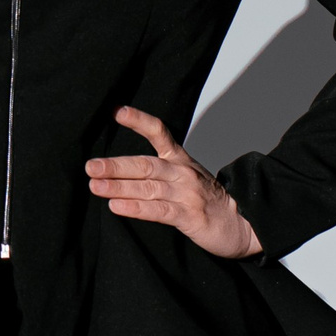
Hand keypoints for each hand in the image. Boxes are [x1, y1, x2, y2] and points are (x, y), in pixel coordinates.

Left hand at [85, 105, 262, 258]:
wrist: (244, 223)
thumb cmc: (210, 202)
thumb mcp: (187, 178)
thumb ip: (160, 172)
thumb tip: (122, 171)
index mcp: (181, 160)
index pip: (160, 133)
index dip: (139, 121)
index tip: (118, 111)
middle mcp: (183, 173)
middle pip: (145, 165)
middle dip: (115, 165)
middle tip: (91, 166)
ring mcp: (187, 194)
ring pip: (148, 187)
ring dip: (119, 186)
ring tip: (95, 186)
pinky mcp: (190, 217)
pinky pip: (158, 211)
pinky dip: (135, 208)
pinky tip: (116, 207)